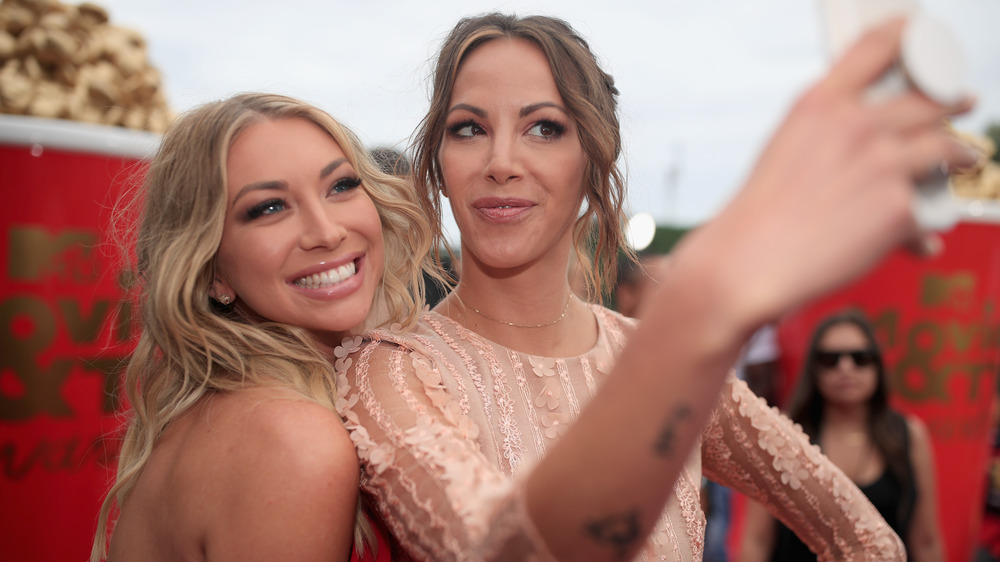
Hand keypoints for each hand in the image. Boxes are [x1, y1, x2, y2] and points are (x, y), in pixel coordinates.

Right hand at [677, 18, 975, 326]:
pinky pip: (932, 209)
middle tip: (960, 102)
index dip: (906, 34)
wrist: (748, 263)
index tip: (918, 34)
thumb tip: (868, 128)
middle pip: (928, 97)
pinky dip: (926, 227)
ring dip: (959, 153)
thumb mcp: (783, 147)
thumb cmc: (759, 214)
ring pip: (947, 146)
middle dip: (949, 101)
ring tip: (963, 157)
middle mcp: (856, 126)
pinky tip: (917, 239)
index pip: (877, 47)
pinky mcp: (899, 207)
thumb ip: (828, 128)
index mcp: (820, 105)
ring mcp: (883, 164)